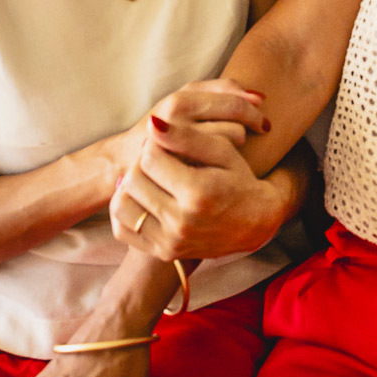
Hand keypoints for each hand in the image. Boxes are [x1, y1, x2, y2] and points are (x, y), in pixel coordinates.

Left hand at [110, 81, 276, 261]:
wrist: (255, 223)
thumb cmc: (240, 179)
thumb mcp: (222, 151)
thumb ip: (187, 136)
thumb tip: (152, 124)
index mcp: (197, 193)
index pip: (150, 158)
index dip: (155, 145)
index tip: (167, 144)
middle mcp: (181, 222)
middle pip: (133, 179)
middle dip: (142, 163)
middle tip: (158, 159)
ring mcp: (170, 241)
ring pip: (121, 205)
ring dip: (130, 185)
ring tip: (149, 178)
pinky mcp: (162, 252)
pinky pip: (122, 229)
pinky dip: (126, 211)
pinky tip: (143, 198)